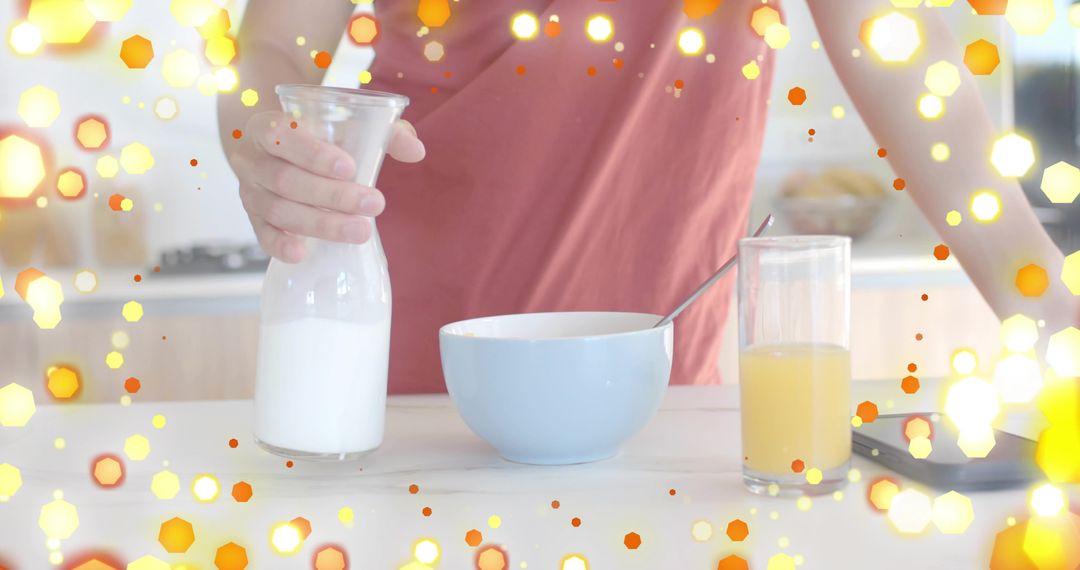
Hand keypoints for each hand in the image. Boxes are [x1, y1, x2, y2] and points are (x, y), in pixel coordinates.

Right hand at [230, 112, 424, 261]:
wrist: (278, 152)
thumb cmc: (318, 136)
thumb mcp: (347, 125)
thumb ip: (384, 132)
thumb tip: (416, 151)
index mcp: (268, 127)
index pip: (284, 136)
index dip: (314, 154)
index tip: (350, 168)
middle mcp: (252, 160)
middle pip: (286, 180)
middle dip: (332, 196)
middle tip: (374, 204)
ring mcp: (249, 192)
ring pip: (279, 210)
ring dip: (321, 224)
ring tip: (360, 231)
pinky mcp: (255, 219)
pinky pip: (262, 235)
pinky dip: (280, 245)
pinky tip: (302, 254)